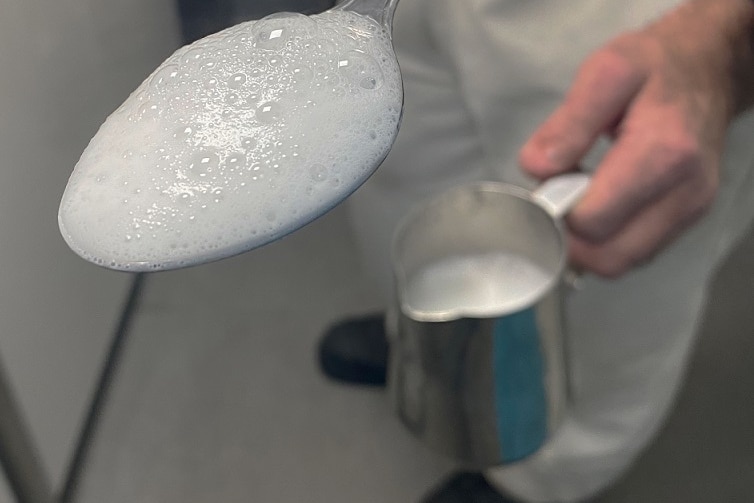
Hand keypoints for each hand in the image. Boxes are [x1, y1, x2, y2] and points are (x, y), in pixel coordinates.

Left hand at [519, 0, 753, 276]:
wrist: (707, 69)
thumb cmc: (654, 67)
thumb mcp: (605, 73)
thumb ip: (568, 123)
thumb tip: (537, 168)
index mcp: (663, 152)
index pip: (593, 221)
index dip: (557, 212)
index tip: (547, 184)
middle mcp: (685, 191)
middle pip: (608, 257)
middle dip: (570, 238)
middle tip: (558, 198)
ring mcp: (691, 210)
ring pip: (622, 262)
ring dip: (588, 244)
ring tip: (579, 198)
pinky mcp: (688, 219)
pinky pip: (636, 253)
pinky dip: (608, 240)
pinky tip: (600, 205)